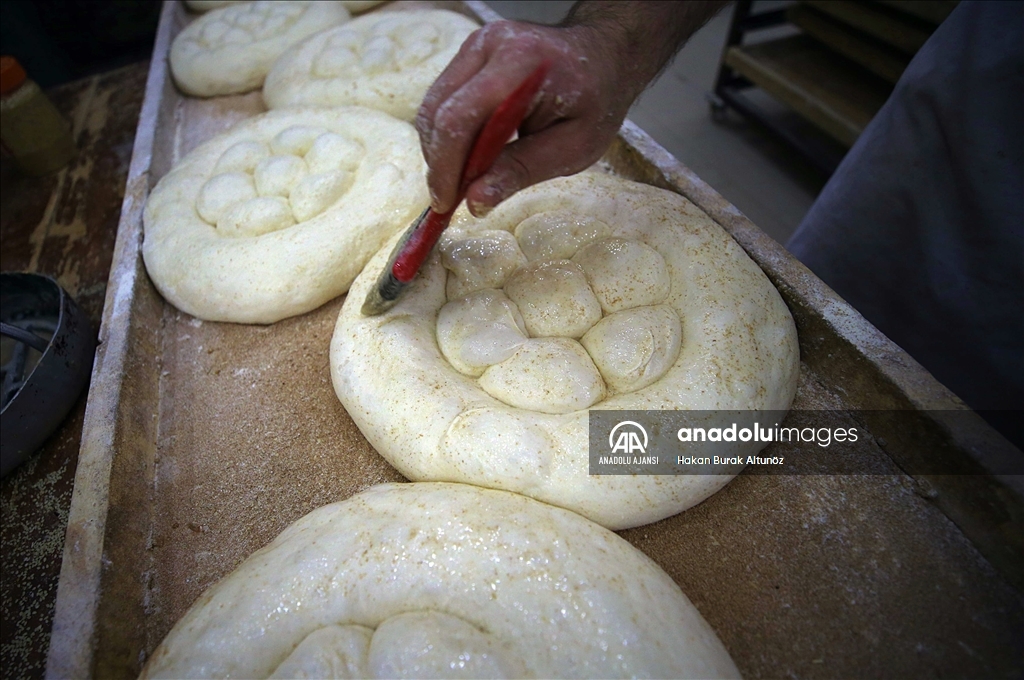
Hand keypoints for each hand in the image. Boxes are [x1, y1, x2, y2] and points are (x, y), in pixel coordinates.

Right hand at [415, 19, 634, 215]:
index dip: (446, 165)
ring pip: (433, 105)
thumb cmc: (597, 101)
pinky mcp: (471, 54)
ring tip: (459, 181)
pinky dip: (448, 134)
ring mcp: (477, 45)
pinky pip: (444, 98)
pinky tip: (466, 158)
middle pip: (438, 110)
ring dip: (440, 149)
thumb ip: (522, 171)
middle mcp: (490, 45)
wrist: (604, 58)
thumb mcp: (573, 147)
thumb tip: (474, 201)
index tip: (446, 203)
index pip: (460, 117)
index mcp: (520, 63)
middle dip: (438, 162)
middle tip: (449, 200)